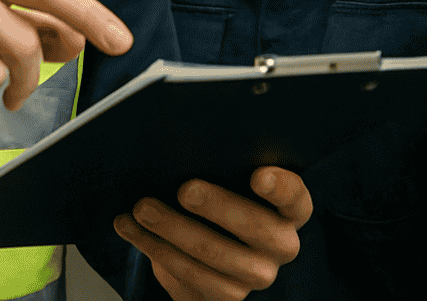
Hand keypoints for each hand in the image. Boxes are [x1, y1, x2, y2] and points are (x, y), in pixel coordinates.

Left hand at [113, 167, 311, 298]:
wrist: (208, 240)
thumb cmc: (221, 191)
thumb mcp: (228, 175)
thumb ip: (223, 162)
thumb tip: (188, 143)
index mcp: (289, 209)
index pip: (295, 198)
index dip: (280, 188)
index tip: (257, 174)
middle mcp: (281, 246)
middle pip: (256, 228)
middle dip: (216, 207)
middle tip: (185, 189)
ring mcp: (255, 275)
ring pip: (215, 256)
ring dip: (172, 229)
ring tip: (143, 207)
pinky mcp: (225, 297)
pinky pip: (188, 276)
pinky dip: (153, 247)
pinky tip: (131, 227)